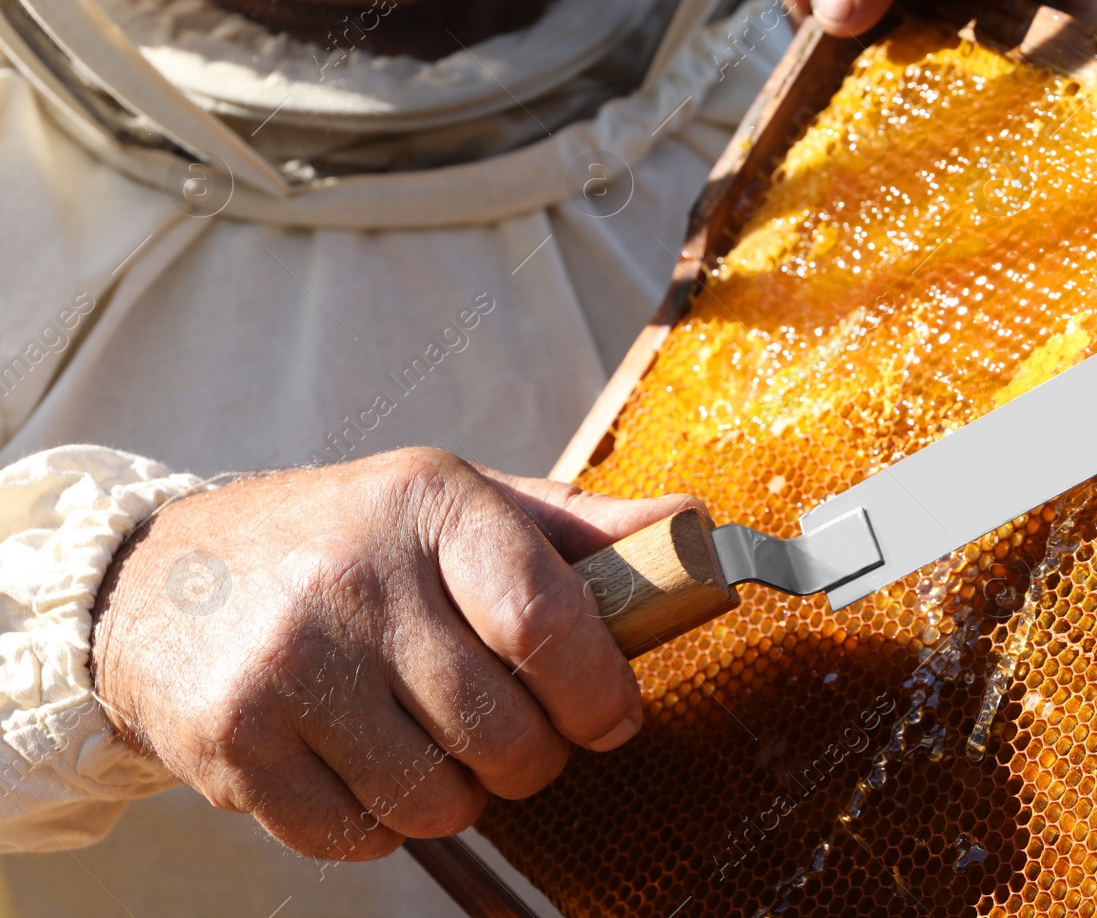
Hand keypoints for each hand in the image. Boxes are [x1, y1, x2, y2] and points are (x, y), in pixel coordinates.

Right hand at [90, 448, 697, 860]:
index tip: (608, 715)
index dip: (597, 691)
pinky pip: (357, 839)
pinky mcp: (234, 742)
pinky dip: (382, 825)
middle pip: (502, 731)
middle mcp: (354, 578)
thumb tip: (693, 529)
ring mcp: (286, 664)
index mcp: (429, 504)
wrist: (157, 580)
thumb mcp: (457, 504)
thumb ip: (578, 530)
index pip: (544, 619)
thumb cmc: (343, 542)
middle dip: (533, 759)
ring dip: (459, 797)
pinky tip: (365, 766)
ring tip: (433, 745)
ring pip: (436, 800)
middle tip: (516, 738)